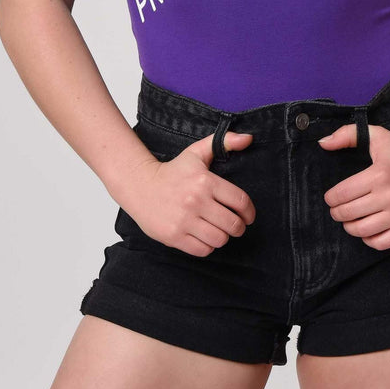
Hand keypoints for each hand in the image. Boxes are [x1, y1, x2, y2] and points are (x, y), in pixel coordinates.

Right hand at [126, 131, 255, 256]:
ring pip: (219, 239)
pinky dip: (208, 246)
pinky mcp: (174, 236)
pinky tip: (204, 237)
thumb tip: (248, 138)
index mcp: (205, 181)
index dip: (249, 212)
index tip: (248, 217)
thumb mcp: (197, 152)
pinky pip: (202, 250)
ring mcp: (184, 220)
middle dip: (239, 227)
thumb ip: (225, 141)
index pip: (240, 202)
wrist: (140, 186)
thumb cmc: (173, 171)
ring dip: (223, 237)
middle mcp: (196, 201)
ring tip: (219, 231)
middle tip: (236, 226)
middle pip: (232, 224)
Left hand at [318, 123, 389, 249]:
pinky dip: (369, 240)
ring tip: (349, 220)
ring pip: (363, 230)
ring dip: (349, 227)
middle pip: (350, 213)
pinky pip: (382, 243)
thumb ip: (348, 135)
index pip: (343, 194)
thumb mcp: (377, 136)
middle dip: (337, 213)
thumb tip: (322, 143)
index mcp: (380, 174)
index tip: (330, 198)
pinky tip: (366, 230)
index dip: (331, 198)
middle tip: (336, 209)